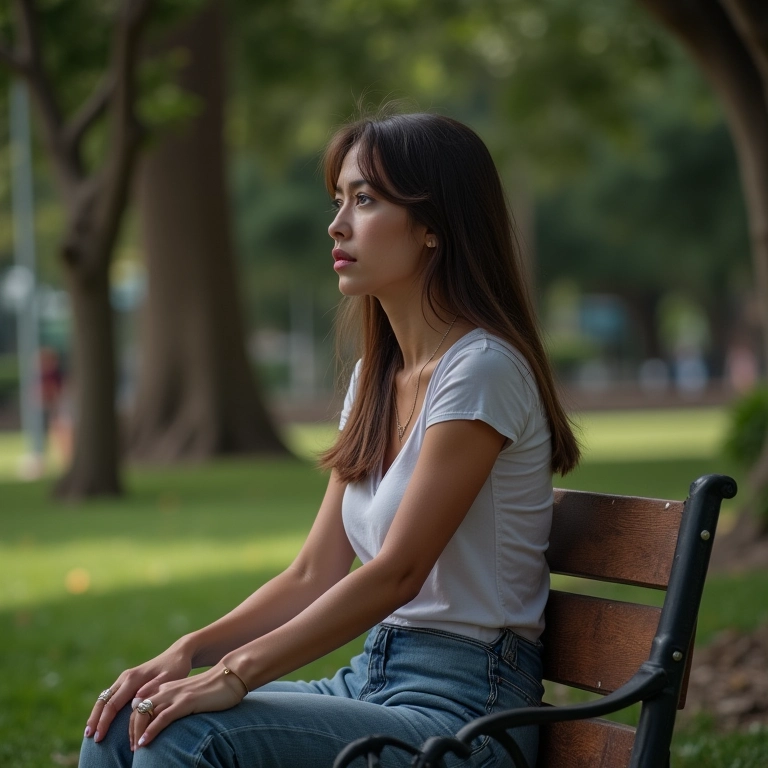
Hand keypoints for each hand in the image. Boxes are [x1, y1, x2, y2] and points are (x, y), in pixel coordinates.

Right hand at [84, 640, 193, 742]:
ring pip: (104, 698)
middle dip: (95, 719)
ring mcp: (125, 678)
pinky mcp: (127, 681)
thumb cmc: (176, 668)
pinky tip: (101, 720)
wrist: (178, 654)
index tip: (99, 736)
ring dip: (96, 714)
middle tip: (89, 737)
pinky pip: (110, 696)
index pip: (113, 703)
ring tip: (90, 732)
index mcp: (133, 678)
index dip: (104, 721)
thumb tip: (136, 701)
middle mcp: (125, 677)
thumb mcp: (169, 677)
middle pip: (104, 700)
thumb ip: (153, 688)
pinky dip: (103, 709)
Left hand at [129, 663, 245, 749]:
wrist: (232, 675)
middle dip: (130, 731)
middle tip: (132, 749)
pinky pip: (162, 717)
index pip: (139, 705)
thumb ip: (177, 703)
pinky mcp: (186, 701)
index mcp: (166, 688)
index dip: (133, 724)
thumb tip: (168, 720)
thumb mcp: (190, 695)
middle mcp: (167, 690)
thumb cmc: (214, 689)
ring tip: (136, 750)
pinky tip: (145, 742)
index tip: (134, 740)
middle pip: (137, 710)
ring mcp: (176, 695)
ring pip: (145, 713)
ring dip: (136, 734)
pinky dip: (150, 731)